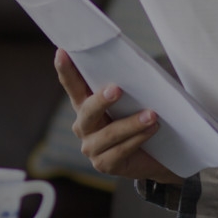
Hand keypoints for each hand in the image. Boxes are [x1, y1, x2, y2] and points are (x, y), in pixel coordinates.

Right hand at [53, 49, 183, 186]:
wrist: (155, 154)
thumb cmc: (140, 117)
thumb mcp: (131, 99)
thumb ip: (125, 85)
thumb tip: (134, 66)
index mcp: (85, 104)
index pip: (72, 84)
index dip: (66, 69)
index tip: (62, 52)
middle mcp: (83, 126)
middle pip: (87, 111)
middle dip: (101, 100)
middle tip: (117, 89)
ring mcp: (91, 147)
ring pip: (109, 134)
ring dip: (132, 123)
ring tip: (152, 115)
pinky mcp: (104, 165)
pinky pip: (121, 150)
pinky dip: (138, 138)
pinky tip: (152, 129)